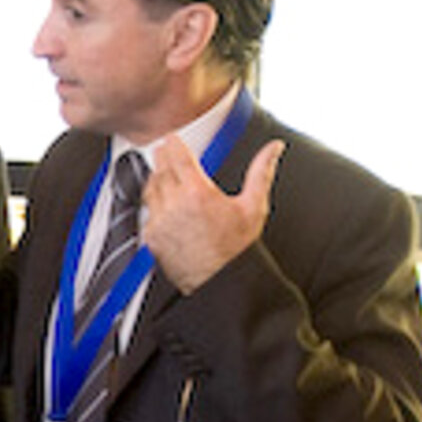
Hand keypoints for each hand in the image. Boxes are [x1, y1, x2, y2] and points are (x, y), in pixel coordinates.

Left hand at [143, 134, 283, 292]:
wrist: (220, 281)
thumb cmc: (236, 249)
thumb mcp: (253, 206)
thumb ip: (261, 171)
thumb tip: (273, 149)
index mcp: (198, 193)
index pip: (176, 155)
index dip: (174, 144)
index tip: (174, 140)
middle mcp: (175, 205)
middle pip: (160, 169)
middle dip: (165, 159)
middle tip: (169, 154)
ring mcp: (161, 222)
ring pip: (150, 188)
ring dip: (157, 179)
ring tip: (168, 178)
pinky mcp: (152, 237)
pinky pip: (147, 212)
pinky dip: (154, 204)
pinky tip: (166, 205)